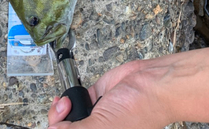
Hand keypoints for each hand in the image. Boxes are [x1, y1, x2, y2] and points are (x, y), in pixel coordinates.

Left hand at [47, 60, 170, 128]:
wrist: (150, 84)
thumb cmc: (138, 111)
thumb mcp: (102, 128)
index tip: (58, 125)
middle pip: (66, 128)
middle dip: (58, 121)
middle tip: (63, 112)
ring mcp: (95, 116)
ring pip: (67, 117)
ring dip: (60, 110)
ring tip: (65, 104)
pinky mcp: (94, 98)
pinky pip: (73, 100)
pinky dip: (67, 98)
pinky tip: (68, 98)